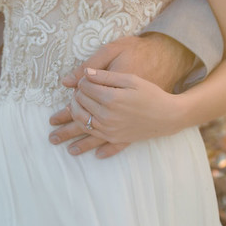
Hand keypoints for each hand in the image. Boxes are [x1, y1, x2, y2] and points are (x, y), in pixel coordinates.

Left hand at [49, 35, 192, 157]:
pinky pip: (100, 144)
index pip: (84, 90)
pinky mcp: (119, 139)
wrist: (169, 114)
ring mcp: (112, 130)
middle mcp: (108, 116)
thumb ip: (106, 75)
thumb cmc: (151, 92)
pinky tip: (81, 152)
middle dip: (69, 106)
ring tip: (55, 137)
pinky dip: (90, 147)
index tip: (82, 80)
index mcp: (110, 98)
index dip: (81, 84)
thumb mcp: (130, 78)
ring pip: (84, 129)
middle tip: (62, 108)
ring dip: (69, 133)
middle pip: (80, 109)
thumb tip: (85, 74)